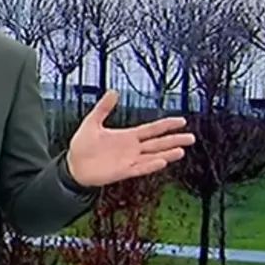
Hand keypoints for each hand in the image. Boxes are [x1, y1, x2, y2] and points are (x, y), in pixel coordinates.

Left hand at [67, 90, 194, 186]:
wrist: (73, 165)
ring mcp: (129, 161)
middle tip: (191, 138)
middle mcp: (132, 149)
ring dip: (167, 154)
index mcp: (127, 136)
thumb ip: (103, 108)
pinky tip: (162, 161)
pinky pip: (140, 168)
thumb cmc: (82, 145)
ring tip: (182, 150)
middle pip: (158, 143)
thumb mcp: (92, 122)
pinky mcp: (123, 172)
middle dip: (174, 140)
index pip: (152, 129)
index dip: (166, 125)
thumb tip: (113, 92)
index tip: (181, 120)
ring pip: (153, 156)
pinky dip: (150, 165)